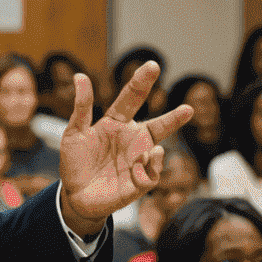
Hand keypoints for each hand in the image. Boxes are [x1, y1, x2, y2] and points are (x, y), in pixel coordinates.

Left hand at [58, 62, 192, 236]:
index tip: (152, 66)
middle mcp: (132, 140)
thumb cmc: (75, 162)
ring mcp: (138, 161)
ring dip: (152, 153)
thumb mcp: (74, 132)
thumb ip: (81, 107)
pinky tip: (138, 170)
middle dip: (173, 118)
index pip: (131, 99)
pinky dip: (147, 171)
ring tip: (147, 155)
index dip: (141, 83)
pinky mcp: (140, 182)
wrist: (75, 196)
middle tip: (188, 109)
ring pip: (157, 151)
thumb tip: (79, 76)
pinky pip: (151, 174)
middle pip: (157, 126)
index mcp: (117, 123)